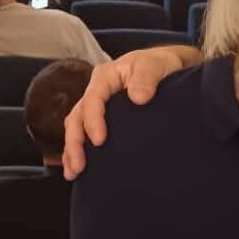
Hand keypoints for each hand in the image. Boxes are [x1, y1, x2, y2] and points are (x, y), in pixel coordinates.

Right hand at [63, 44, 202, 177]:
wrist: (166, 67)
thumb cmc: (159, 65)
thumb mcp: (155, 65)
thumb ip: (146, 78)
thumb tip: (138, 97)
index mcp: (105, 76)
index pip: (93, 100)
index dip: (93, 121)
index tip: (100, 141)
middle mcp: (96, 91)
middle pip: (77, 116)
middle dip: (75, 142)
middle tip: (79, 166)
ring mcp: (97, 105)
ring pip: (76, 127)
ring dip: (72, 150)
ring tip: (73, 173)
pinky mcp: (101, 117)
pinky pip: (84, 133)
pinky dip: (78, 150)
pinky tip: (78, 169)